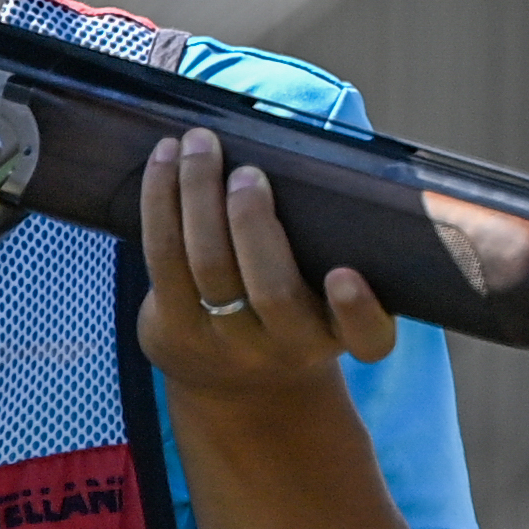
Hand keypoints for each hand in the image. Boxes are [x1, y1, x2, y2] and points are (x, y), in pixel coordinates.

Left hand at [138, 128, 396, 402]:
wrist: (236, 383)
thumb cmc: (291, 306)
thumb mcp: (323, 295)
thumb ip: (333, 240)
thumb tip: (314, 148)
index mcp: (339, 334)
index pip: (367, 338)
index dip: (358, 311)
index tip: (345, 276)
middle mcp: (288, 346)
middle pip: (272, 291)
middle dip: (254, 222)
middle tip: (248, 173)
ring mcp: (227, 343)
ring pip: (209, 265)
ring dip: (199, 193)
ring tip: (199, 145)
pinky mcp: (173, 328)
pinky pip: (162, 257)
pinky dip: (161, 199)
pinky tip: (165, 158)